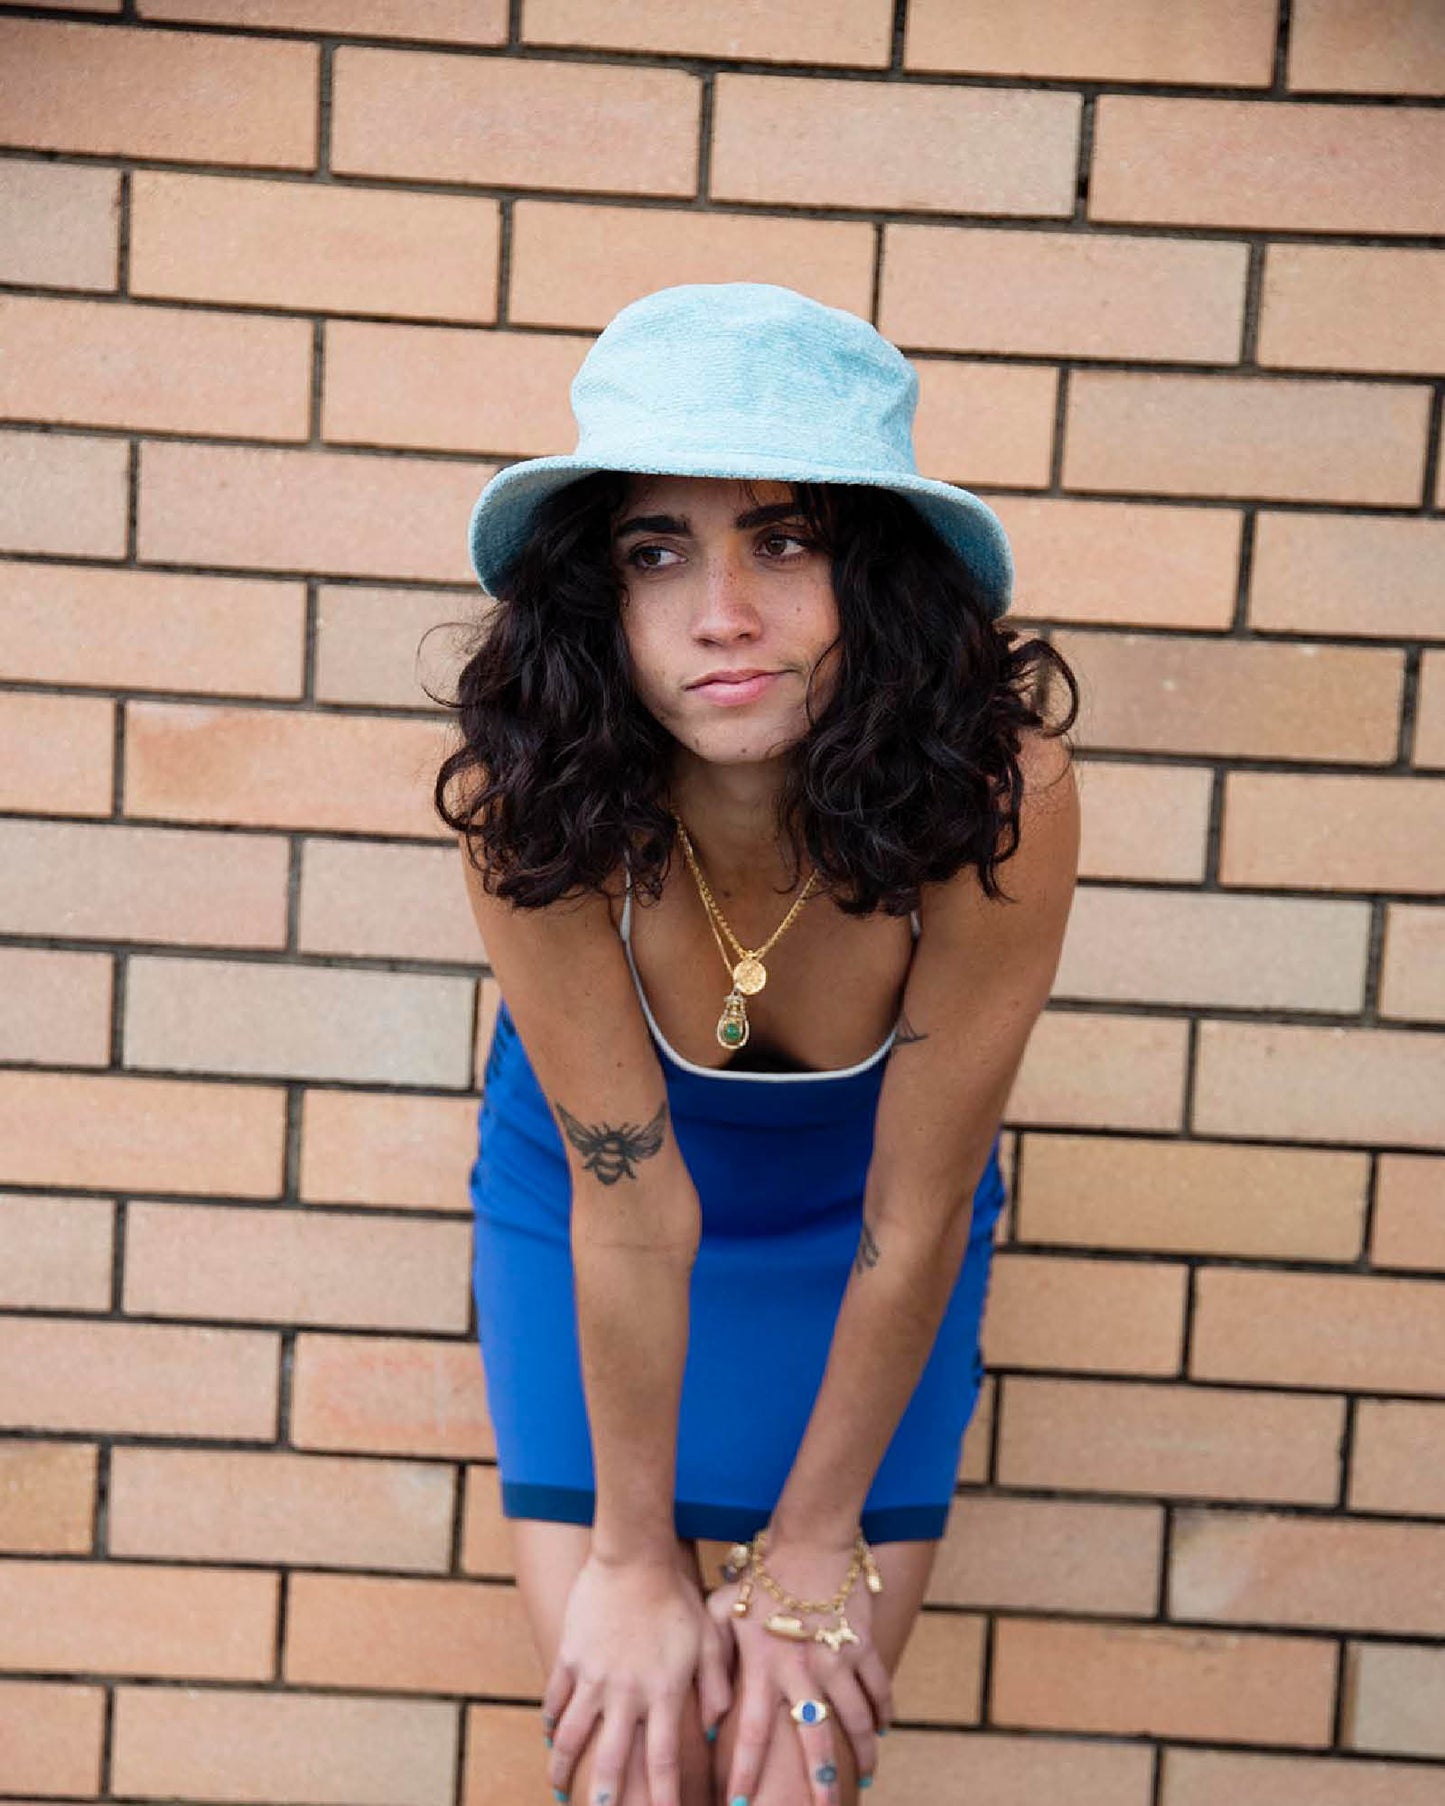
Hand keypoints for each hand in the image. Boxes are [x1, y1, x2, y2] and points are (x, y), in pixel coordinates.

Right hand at [544, 1549, 731, 1805]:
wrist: (634, 1557)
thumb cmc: (678, 1595)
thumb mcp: (709, 1638)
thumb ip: (716, 1684)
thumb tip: (716, 1727)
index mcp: (663, 1691)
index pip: (664, 1758)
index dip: (664, 1795)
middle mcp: (626, 1692)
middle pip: (612, 1759)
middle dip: (605, 1798)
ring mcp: (593, 1675)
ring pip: (573, 1734)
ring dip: (564, 1766)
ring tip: (559, 1790)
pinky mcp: (571, 1655)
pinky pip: (556, 1697)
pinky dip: (551, 1720)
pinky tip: (550, 1736)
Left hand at [706, 1531, 891, 1804]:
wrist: (808, 1540)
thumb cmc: (758, 1577)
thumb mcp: (721, 1612)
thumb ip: (711, 1663)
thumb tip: (706, 1717)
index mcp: (764, 1667)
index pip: (753, 1732)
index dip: (746, 1771)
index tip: (739, 1805)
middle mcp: (801, 1671)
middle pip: (815, 1741)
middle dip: (821, 1784)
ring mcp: (836, 1660)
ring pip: (854, 1721)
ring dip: (861, 1754)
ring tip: (864, 1778)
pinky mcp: (862, 1645)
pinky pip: (878, 1689)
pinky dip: (882, 1713)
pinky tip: (881, 1730)